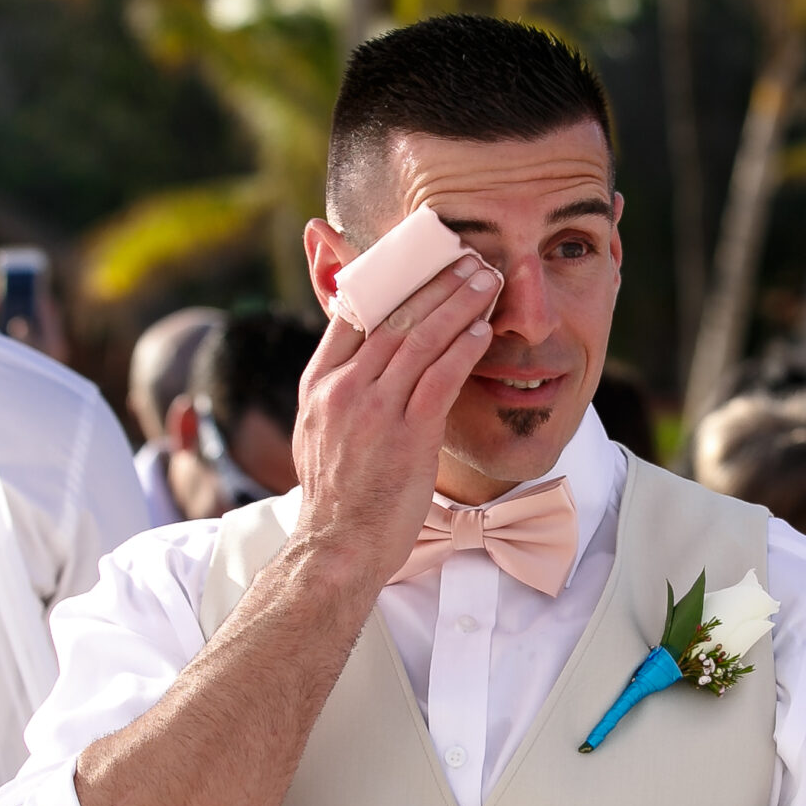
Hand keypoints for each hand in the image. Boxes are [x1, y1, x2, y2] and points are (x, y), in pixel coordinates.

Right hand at [288, 254, 498, 591]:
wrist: (339, 547)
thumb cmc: (338, 496)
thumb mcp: (317, 433)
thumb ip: (336, 392)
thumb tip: (356, 361)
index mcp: (319, 384)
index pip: (353, 314)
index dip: (389, 280)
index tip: (420, 260)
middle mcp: (343, 390)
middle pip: (393, 316)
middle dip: (436, 283)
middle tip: (467, 258)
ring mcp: (373, 411)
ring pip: (420, 339)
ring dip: (459, 305)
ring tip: (487, 280)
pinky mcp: (406, 436)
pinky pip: (439, 379)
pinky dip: (463, 349)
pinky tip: (483, 330)